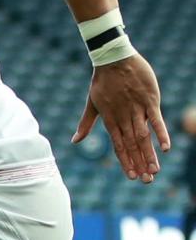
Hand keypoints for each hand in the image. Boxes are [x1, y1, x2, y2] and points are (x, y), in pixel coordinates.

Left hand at [72, 55, 170, 182]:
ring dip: (149, 154)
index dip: (125, 161)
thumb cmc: (101, 81)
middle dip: (139, 164)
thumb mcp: (92, 104)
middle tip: (147, 181)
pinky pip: (156, 120)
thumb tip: (74, 141)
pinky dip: (161, 133)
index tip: (132, 176)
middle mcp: (123, 118)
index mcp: (110, 120)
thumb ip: (86, 124)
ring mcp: (136, 109)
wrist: (112, 58)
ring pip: (143, 136)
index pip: (119, 146)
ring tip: (155, 171)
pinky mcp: (149, 100)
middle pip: (132, 145)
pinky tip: (165, 148)